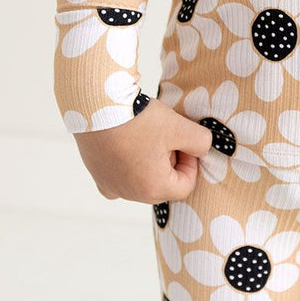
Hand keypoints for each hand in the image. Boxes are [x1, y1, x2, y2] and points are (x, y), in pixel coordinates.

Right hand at [73, 97, 213, 203]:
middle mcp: (130, 194)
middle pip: (164, 184)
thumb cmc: (139, 119)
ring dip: (151, 160)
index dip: (190, 161)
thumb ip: (201, 142)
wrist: (97, 106)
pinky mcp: (97, 174)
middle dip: (170, 161)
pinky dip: (129, 162)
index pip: (186, 185)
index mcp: (153, 189)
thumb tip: (202, 150)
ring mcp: (111, 185)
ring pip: (143, 179)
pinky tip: (129, 141)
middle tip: (165, 135)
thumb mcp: (180, 127)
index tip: (182, 139)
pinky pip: (121, 175)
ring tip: (146, 133)